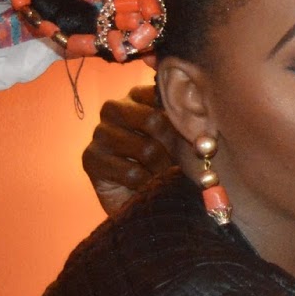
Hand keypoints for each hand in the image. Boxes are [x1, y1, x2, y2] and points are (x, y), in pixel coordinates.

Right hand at [82, 83, 183, 216]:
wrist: (150, 200)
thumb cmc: (171, 162)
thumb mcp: (187, 139)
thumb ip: (192, 124)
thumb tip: (204, 131)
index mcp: (138, 96)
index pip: (161, 95)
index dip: (182, 121)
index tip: (192, 136)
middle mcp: (114, 109)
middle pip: (153, 119)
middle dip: (170, 146)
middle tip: (172, 161)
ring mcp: (100, 133)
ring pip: (145, 149)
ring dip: (160, 168)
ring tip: (158, 174)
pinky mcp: (90, 158)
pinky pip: (131, 173)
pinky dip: (145, 184)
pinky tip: (143, 185)